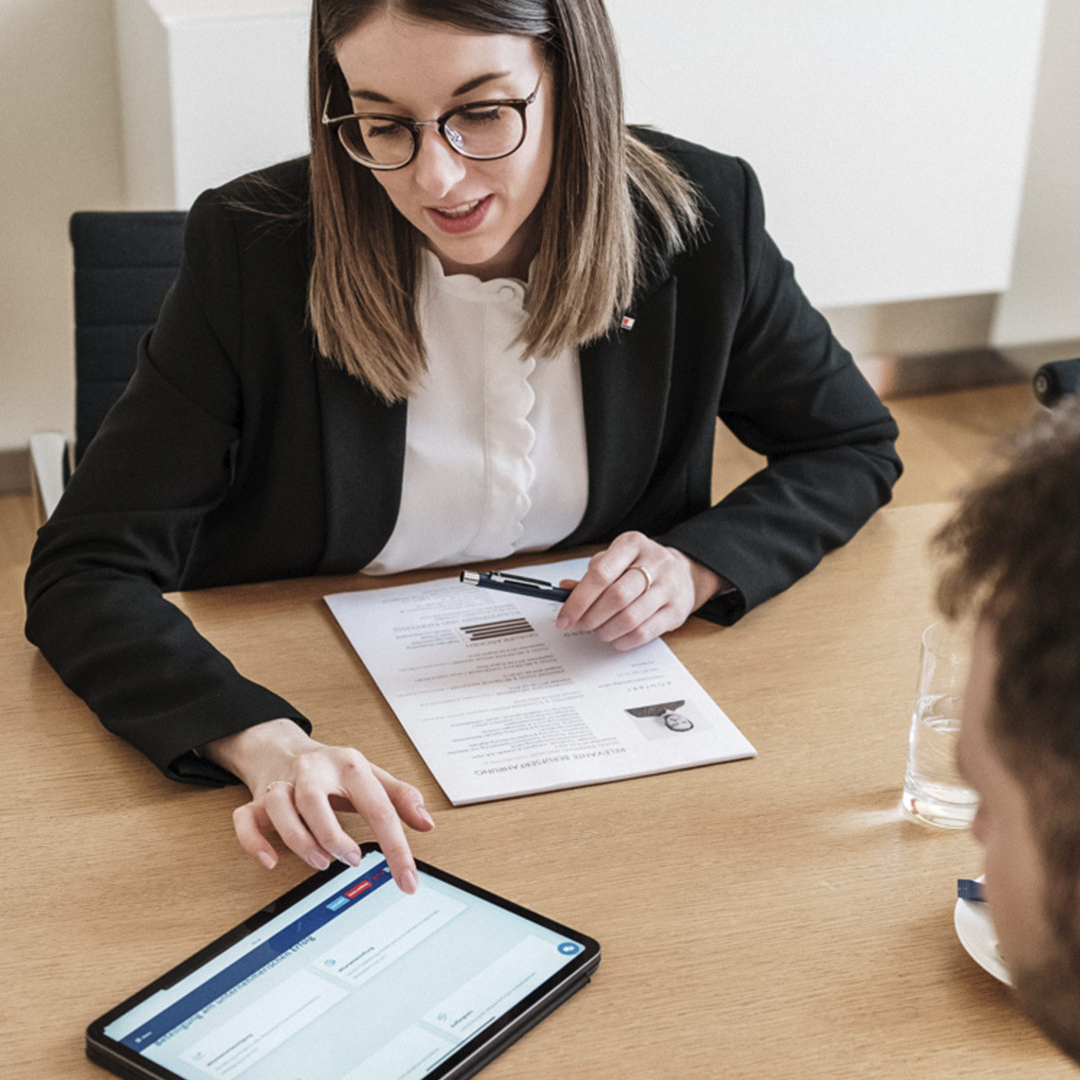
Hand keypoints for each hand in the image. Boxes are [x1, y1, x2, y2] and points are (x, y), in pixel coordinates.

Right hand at [201, 719, 433, 892]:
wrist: (284, 747)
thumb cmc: (333, 768)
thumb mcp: (371, 775)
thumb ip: (400, 797)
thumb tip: (426, 823)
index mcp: (349, 765)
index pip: (377, 805)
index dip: (397, 847)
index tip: (407, 880)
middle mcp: (313, 771)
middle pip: (314, 799)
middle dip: (332, 835)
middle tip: (351, 860)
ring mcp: (283, 784)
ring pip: (279, 808)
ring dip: (299, 840)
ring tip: (320, 861)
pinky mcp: (257, 799)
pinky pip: (245, 818)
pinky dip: (254, 842)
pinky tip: (270, 860)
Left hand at [554, 532, 721, 649]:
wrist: (682, 572)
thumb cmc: (641, 566)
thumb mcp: (615, 561)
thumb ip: (591, 576)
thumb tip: (565, 591)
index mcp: (632, 544)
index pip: (600, 574)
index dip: (578, 600)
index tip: (564, 617)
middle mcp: (654, 562)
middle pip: (616, 597)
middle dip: (591, 617)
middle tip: (580, 625)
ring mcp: (669, 587)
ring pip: (630, 617)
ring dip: (607, 630)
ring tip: (599, 631)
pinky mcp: (677, 610)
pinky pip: (645, 632)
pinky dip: (624, 640)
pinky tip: (616, 638)